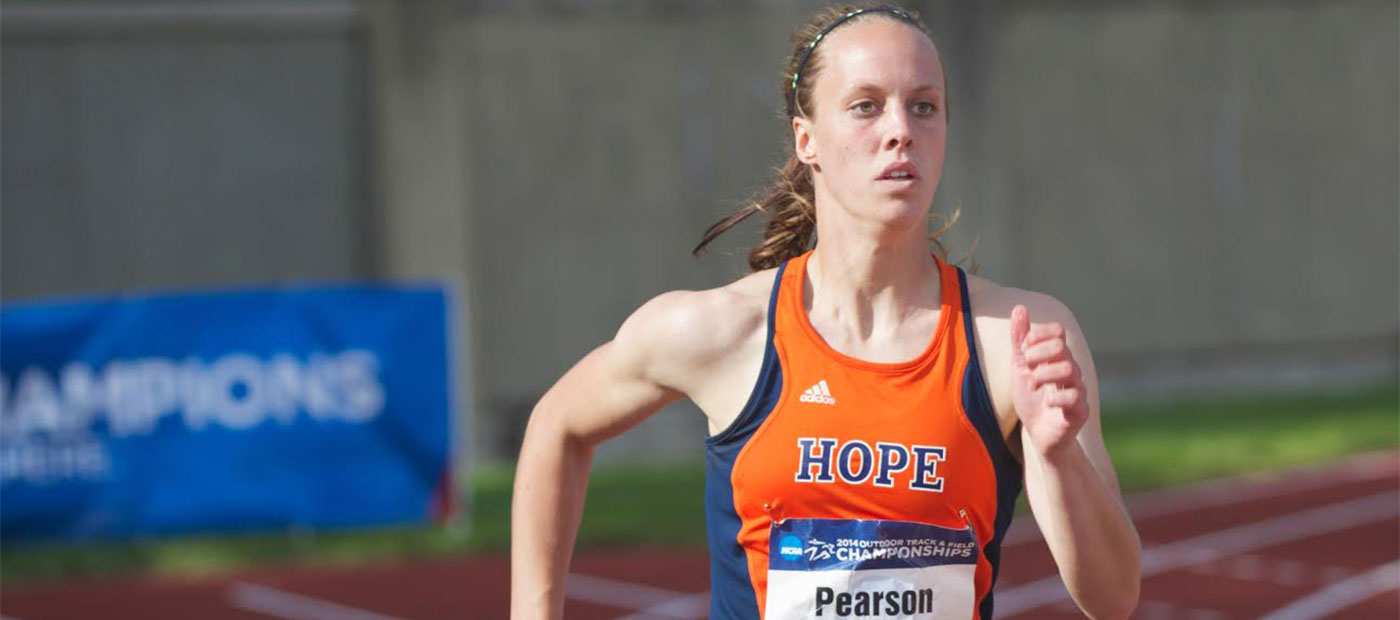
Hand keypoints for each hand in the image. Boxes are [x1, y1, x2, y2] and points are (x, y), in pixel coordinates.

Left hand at [1009, 304, 1088, 459]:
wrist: (1038, 433)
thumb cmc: (1031, 397)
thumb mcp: (1020, 366)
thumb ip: (1020, 340)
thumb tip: (1020, 307)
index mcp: (1058, 357)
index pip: (1057, 331)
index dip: (1038, 336)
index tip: (1024, 351)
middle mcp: (1072, 369)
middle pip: (1061, 347)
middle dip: (1037, 355)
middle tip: (1027, 369)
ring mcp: (1079, 389)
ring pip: (1069, 368)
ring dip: (1043, 375)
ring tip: (1033, 386)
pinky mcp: (1080, 411)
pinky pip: (1074, 397)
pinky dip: (1054, 397)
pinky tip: (1046, 402)